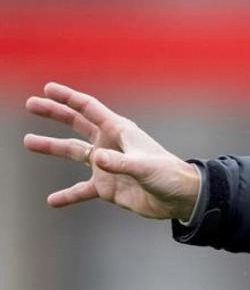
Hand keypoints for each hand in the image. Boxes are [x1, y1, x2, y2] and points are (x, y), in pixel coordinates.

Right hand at [23, 82, 200, 220]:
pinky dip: (68, 195)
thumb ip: (120, 163)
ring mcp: (107, 166)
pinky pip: (82, 190)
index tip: (49, 88)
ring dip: (52, 146)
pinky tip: (52, 201)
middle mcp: (110, 145)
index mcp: (120, 132)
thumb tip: (96, 158)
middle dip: (55, 113)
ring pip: (74, 152)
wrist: (180, 198)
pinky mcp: (107, 187)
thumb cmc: (169, 175)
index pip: (90, 110)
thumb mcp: (145, 167)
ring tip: (28, 141)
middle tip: (31, 103)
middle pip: (77, 124)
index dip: (69, 98)